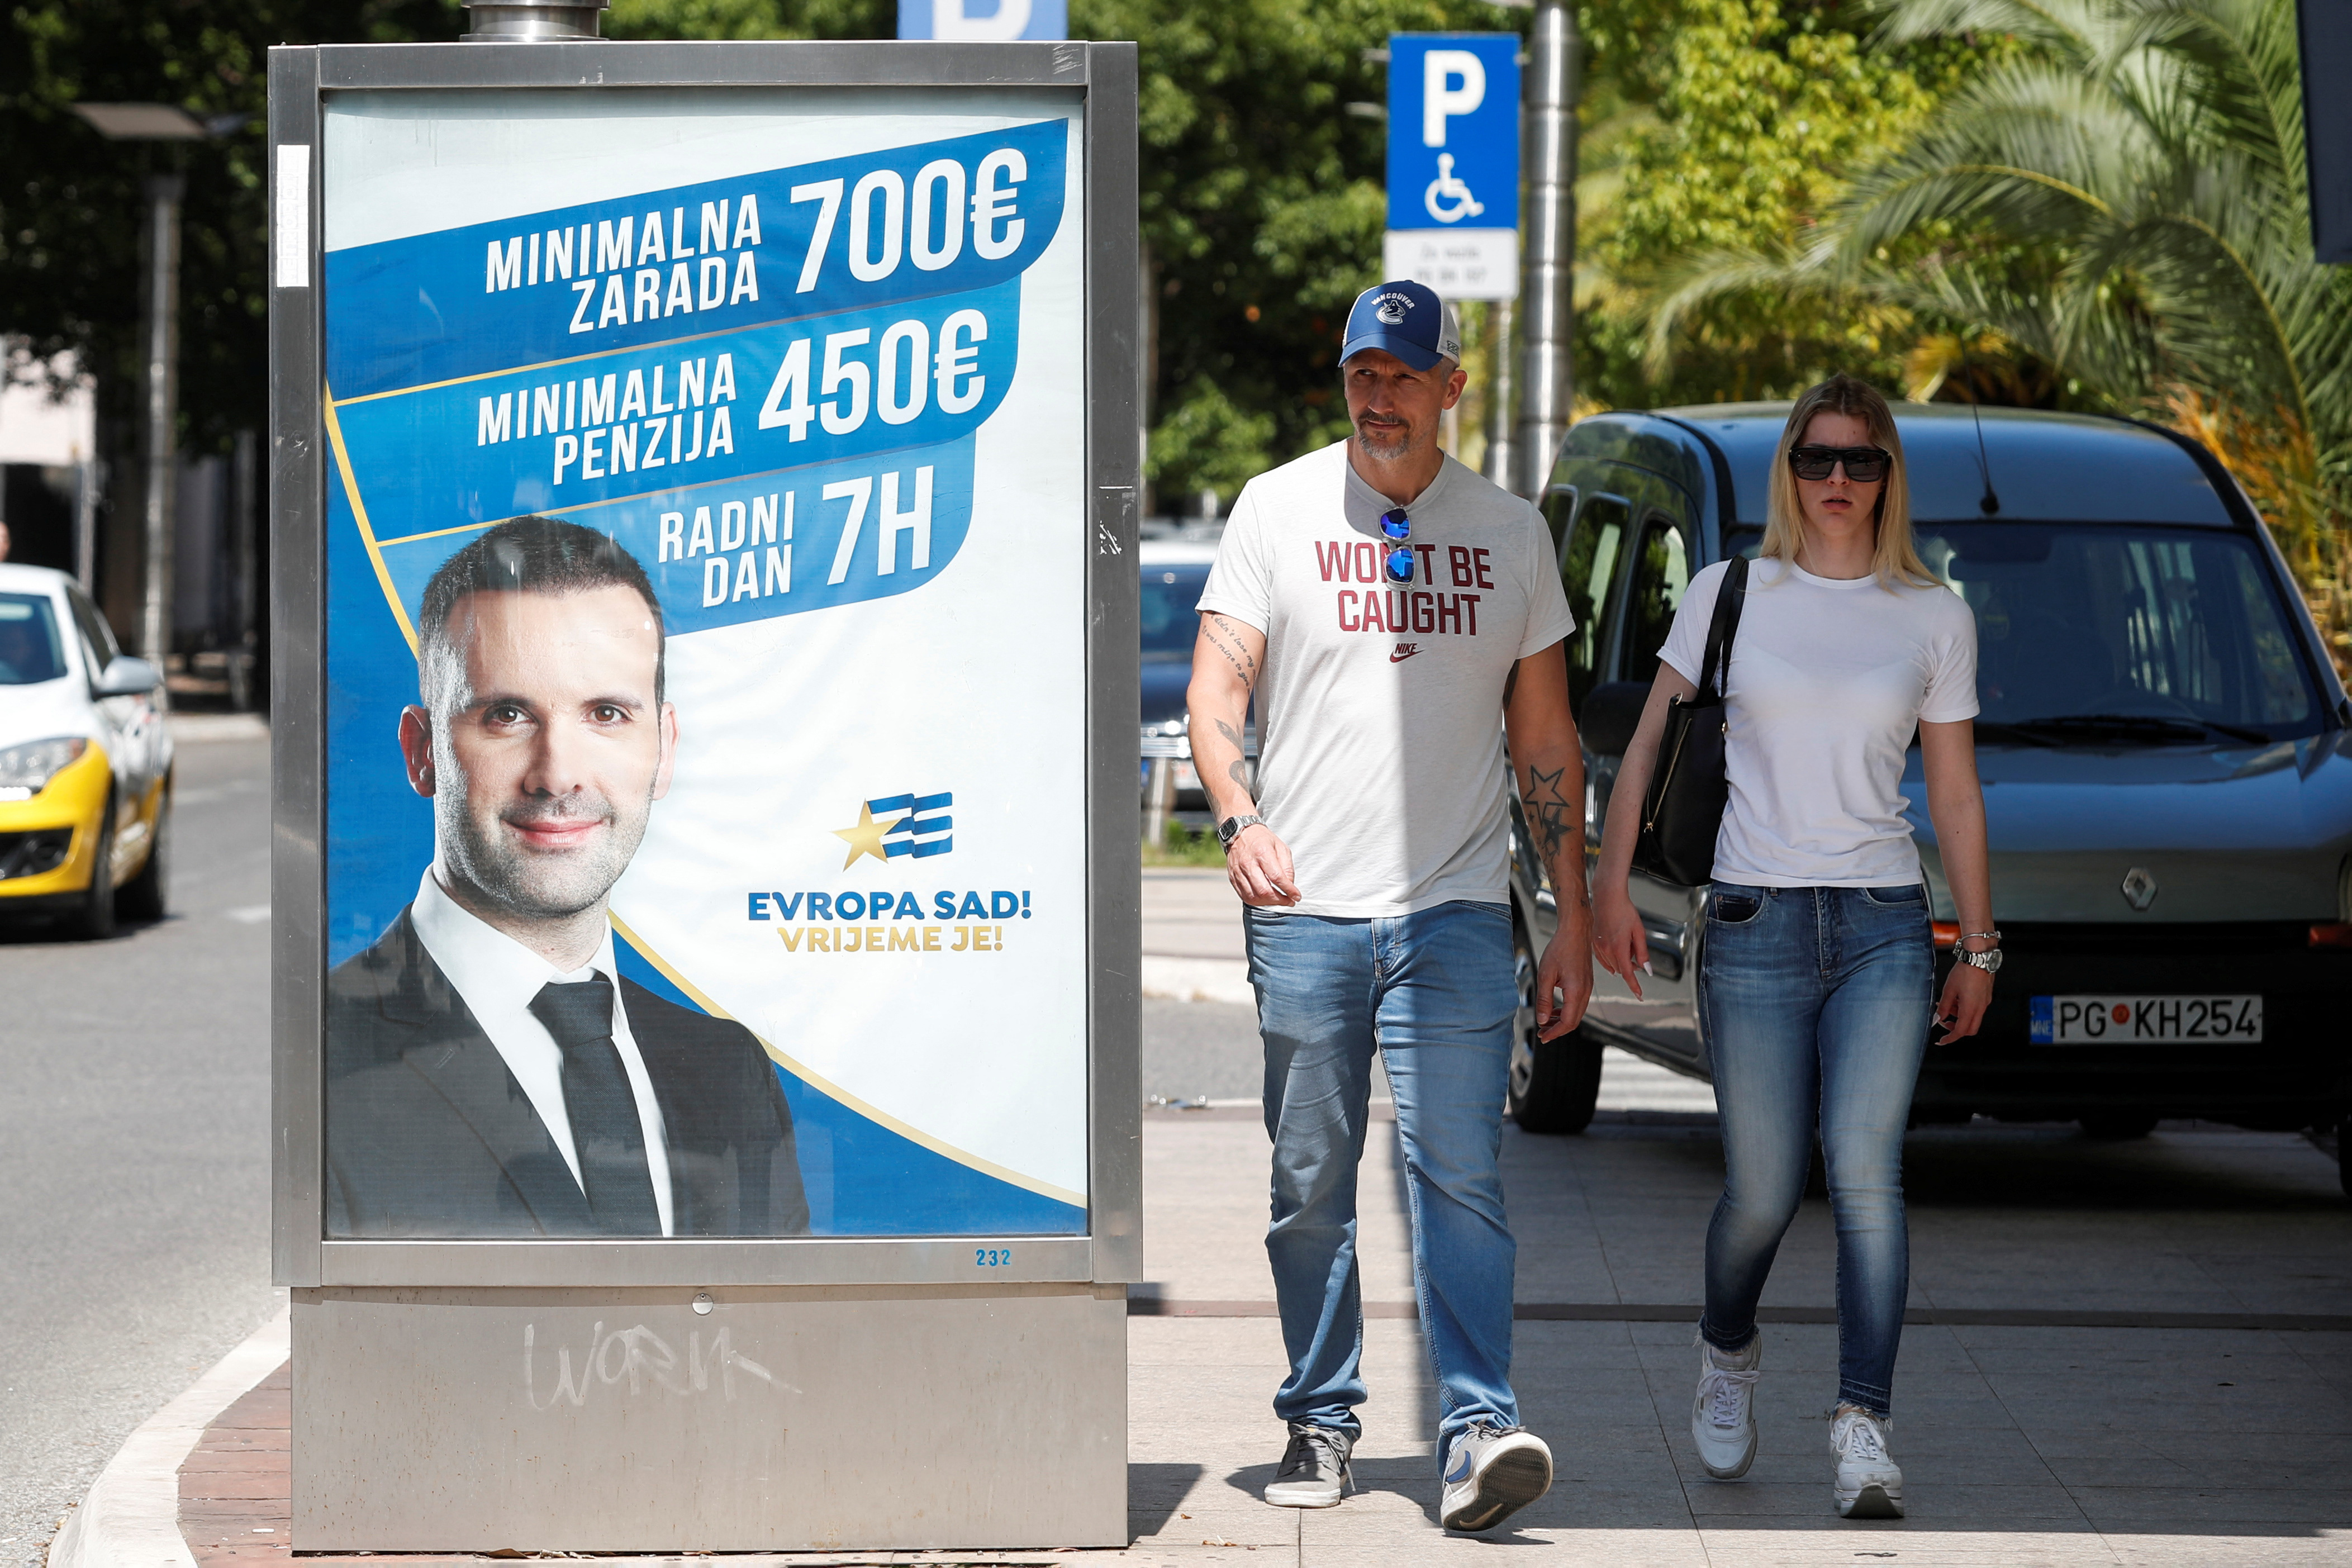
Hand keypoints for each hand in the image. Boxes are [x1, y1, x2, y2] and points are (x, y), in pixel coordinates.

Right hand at [1224, 823, 1299, 906]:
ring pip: (1253, 896)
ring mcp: (1238, 872)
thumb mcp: (1281, 847)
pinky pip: (1244, 896)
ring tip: (1278, 900)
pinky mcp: (1233, 878)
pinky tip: (1266, 899)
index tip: (1296, 896)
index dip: (1289, 890)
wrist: (1240, 833)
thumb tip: (1290, 885)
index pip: (1277, 877)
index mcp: (1262, 853)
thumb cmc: (1263, 840)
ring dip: (1269, 903)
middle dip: (1279, 900)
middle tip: (1289, 901)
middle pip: (1264, 890)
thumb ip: (1287, 867)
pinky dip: (1257, 901)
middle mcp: (1248, 863)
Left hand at [1534, 922, 1593, 1039]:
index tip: (1543, 1037)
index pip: (1568, 1022)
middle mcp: (1585, 992)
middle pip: (1574, 1021)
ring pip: (1577, 1013)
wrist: (1576, 931)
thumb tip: (1542, 1020)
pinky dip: (1567, 1011)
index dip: (1555, 1032)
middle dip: (1558, 1029)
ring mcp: (1587, 988)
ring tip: (1546, 1022)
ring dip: (1562, 1021)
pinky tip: (1555, 1009)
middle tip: (1542, 1033)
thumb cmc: (1560, 948)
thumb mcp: (1546, 975)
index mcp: (1576, 991)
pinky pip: (1578, 1004)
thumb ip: (1544, 999)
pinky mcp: (1585, 983)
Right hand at [1591, 886, 1649, 999]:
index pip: (1628, 974)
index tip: (1640, 996)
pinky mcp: (1593, 943)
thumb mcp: (1639, 931)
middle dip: (1631, 968)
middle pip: (1621, 969)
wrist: (1607, 897)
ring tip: (1628, 946)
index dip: (1635, 986)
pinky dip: (1611, 960)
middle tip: (1638, 957)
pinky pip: (1603, 959)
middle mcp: (1606, 950)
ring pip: (1612, 965)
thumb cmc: (1625, 911)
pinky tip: (1616, 953)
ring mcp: (1598, 947)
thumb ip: (1643, 953)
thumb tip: (1647, 970)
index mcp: (1619, 948)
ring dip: (1622, 962)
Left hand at [1934, 959, 1992, 1044]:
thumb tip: (1938, 1018)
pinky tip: (1955, 998)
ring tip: (1946, 1004)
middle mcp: (1980, 1008)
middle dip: (1956, 1029)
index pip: (1960, 1031)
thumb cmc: (1964, 971)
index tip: (1941, 1041)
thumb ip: (1944, 1007)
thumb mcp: (1949, 990)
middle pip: (1970, 1029)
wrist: (1979, 957)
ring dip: (1958, 1016)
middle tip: (1944, 1022)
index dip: (1950, 1038)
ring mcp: (1984, 1002)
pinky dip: (1964, 1008)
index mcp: (1970, 1009)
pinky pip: (1975, 1008)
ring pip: (1972, 1018)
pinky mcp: (1985, 996)